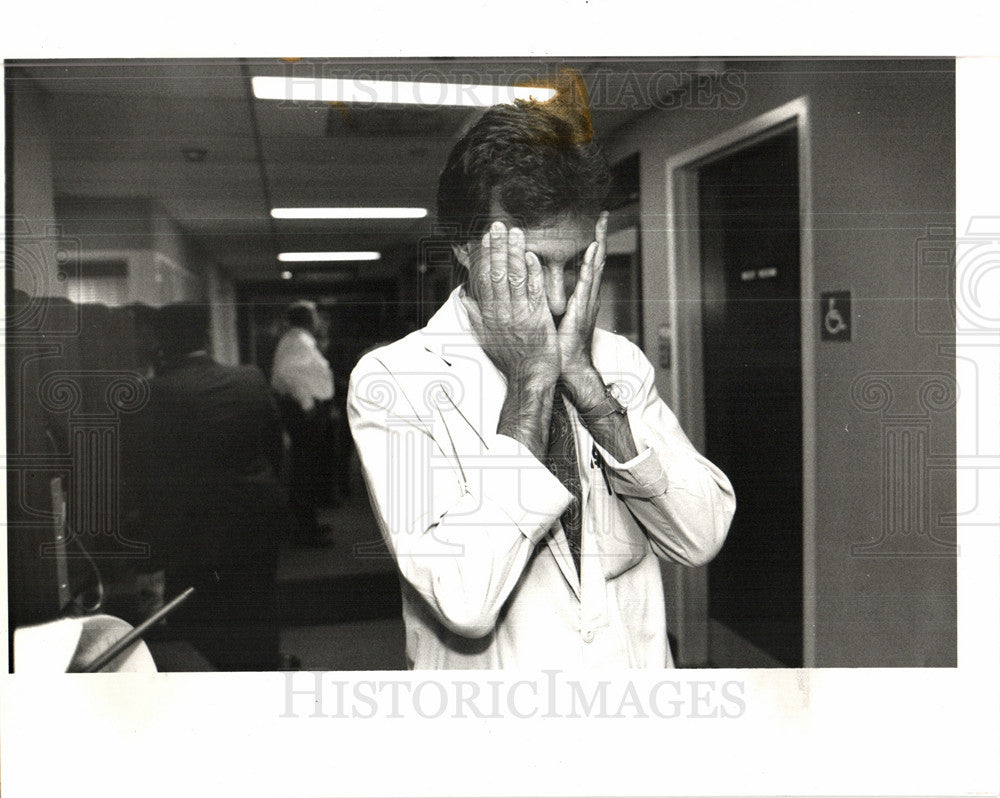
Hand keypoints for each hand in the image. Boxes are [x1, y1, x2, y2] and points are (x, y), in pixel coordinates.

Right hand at [461, 221, 558, 385]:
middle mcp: (501, 312)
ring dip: (514, 253)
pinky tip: (532, 256)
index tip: (485, 238)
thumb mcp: (485, 336)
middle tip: (498, 225)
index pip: (483, 278)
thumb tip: (465, 296)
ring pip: (515, 278)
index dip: (484, 256)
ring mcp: (520, 314)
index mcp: (488, 314)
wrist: (529, 376)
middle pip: (496, 273)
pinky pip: (534, 291)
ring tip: (516, 232)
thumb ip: (474, 314)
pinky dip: (533, 273)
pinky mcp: (538, 318)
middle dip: (497, 247)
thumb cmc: (510, 358)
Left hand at [558, 212, 607, 386]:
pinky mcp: (583, 309)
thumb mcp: (548, 314)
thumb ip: (544, 297)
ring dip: (598, 244)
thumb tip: (532, 283)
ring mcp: (588, 301)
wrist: (566, 366)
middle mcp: (587, 295)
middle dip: (599, 237)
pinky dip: (592, 265)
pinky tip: (594, 250)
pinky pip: (588, 283)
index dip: (587, 244)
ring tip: (601, 224)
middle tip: (602, 215)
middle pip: (594, 260)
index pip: (584, 264)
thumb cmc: (556, 344)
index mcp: (579, 296)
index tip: (590, 224)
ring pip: (595, 267)